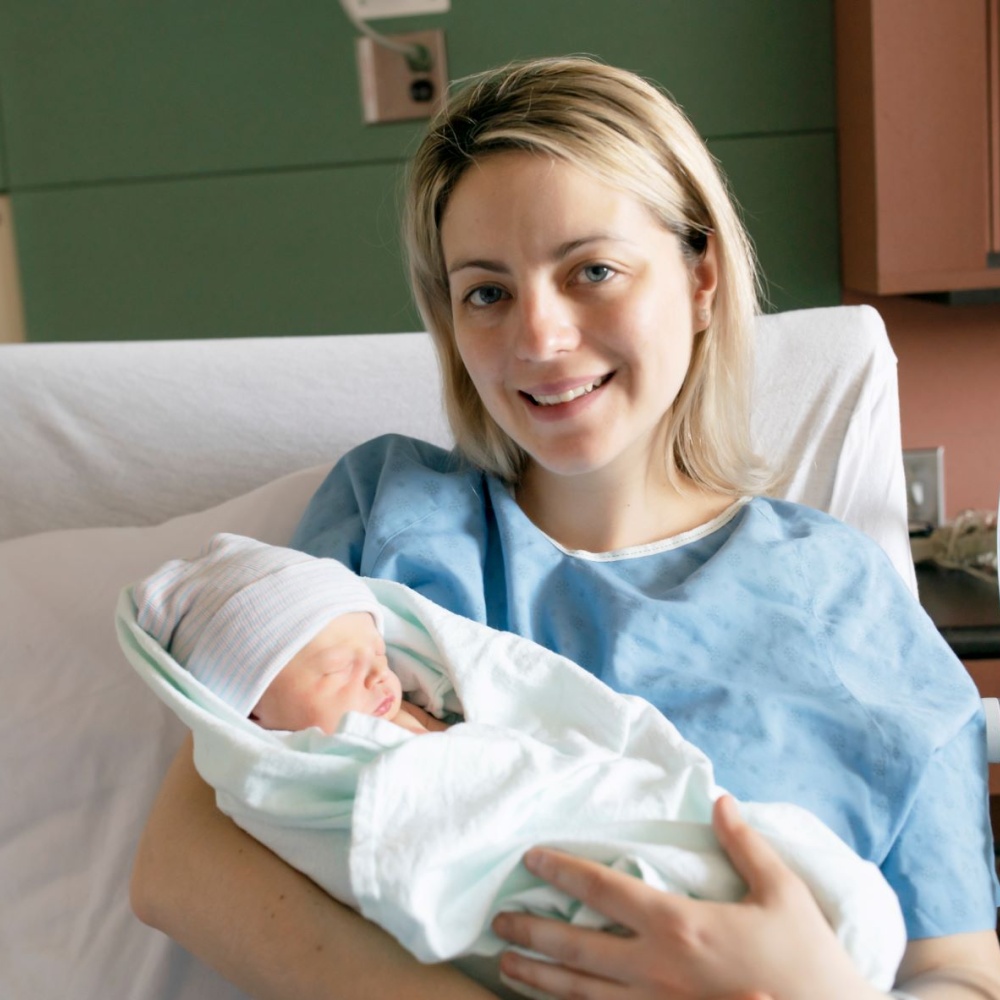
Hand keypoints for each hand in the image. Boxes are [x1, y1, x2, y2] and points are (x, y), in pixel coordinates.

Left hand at [491, 796, 879, 999]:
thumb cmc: (807, 957)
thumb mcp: (782, 891)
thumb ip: (744, 844)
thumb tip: (720, 800)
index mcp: (680, 924)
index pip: (605, 891)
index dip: (563, 872)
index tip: (531, 859)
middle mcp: (658, 968)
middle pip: (578, 949)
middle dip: (532, 934)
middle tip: (497, 922)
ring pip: (582, 994)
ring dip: (539, 979)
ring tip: (504, 967)